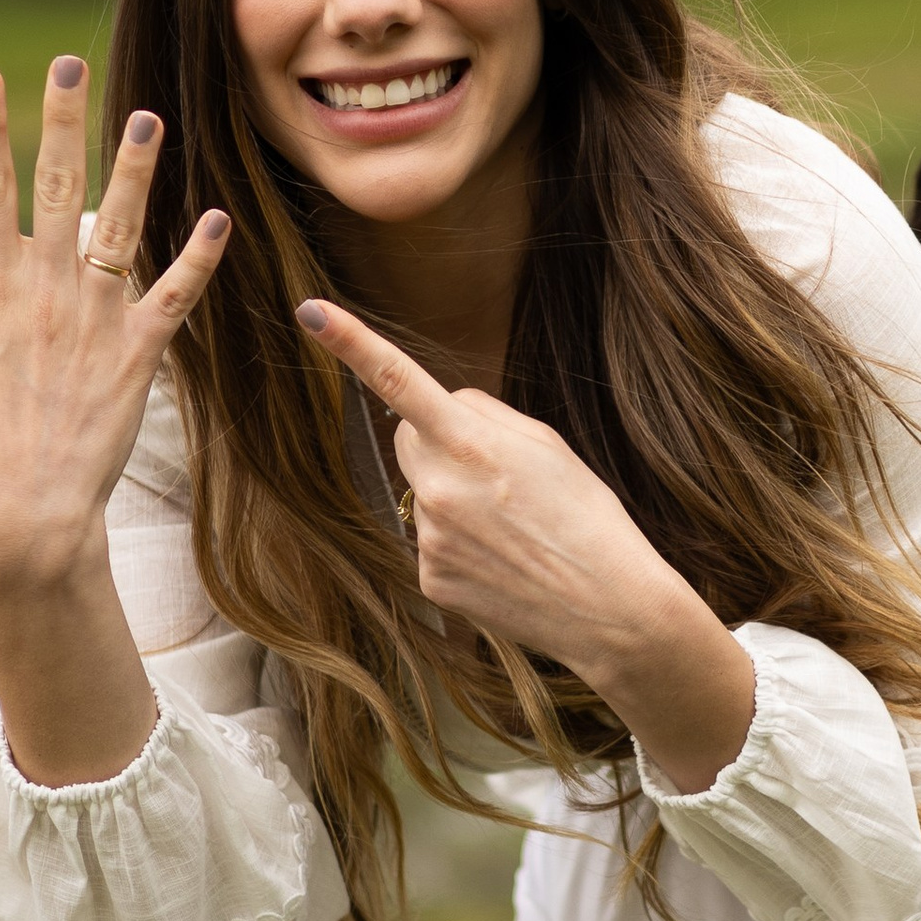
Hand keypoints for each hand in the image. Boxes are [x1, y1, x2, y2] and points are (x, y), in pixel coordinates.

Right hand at [0, 58, 229, 599]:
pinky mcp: (140, 353)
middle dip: (61, 121)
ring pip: (121, 226)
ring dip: (136, 170)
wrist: (25, 510)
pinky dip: (197, 258)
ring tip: (147, 117)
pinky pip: (175, 295)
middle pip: (55, 186)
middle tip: (70, 64)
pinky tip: (217, 217)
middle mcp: (46, 289)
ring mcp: (97, 317)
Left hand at [295, 294, 756, 793]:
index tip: (311, 312)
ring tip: (514, 527)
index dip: (352, 343)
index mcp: (471, 444)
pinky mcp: (429, 578)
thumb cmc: (588, 518)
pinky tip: (502, 559)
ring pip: (424, 494)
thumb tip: (443, 407)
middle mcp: (438, 489)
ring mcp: (429, 538)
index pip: (399, 382)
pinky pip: (431, 540)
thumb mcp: (549, 446)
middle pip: (409, 439)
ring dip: (456, 499)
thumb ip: (486, 416)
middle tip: (500, 472)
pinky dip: (460, 543)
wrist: (609, 608)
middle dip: (441, 443)